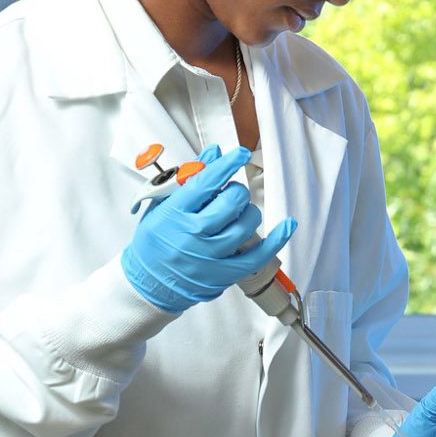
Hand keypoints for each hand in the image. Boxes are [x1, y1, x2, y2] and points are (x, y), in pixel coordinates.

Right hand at [121, 144, 297, 315]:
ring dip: (248, 212)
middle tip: (229, 195)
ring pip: (247, 223)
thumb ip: (188, 179)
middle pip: (231, 201)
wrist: (148, 283)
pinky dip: (277, 238)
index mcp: (175, 213)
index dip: (227, 164)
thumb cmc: (153, 243)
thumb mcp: (162, 206)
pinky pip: (259, 255)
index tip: (240, 153)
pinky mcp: (225, 273)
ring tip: (238, 214)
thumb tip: (213, 154)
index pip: (206, 182)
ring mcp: (211, 255)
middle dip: (235, 191)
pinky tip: (287, 225)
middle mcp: (194, 233)